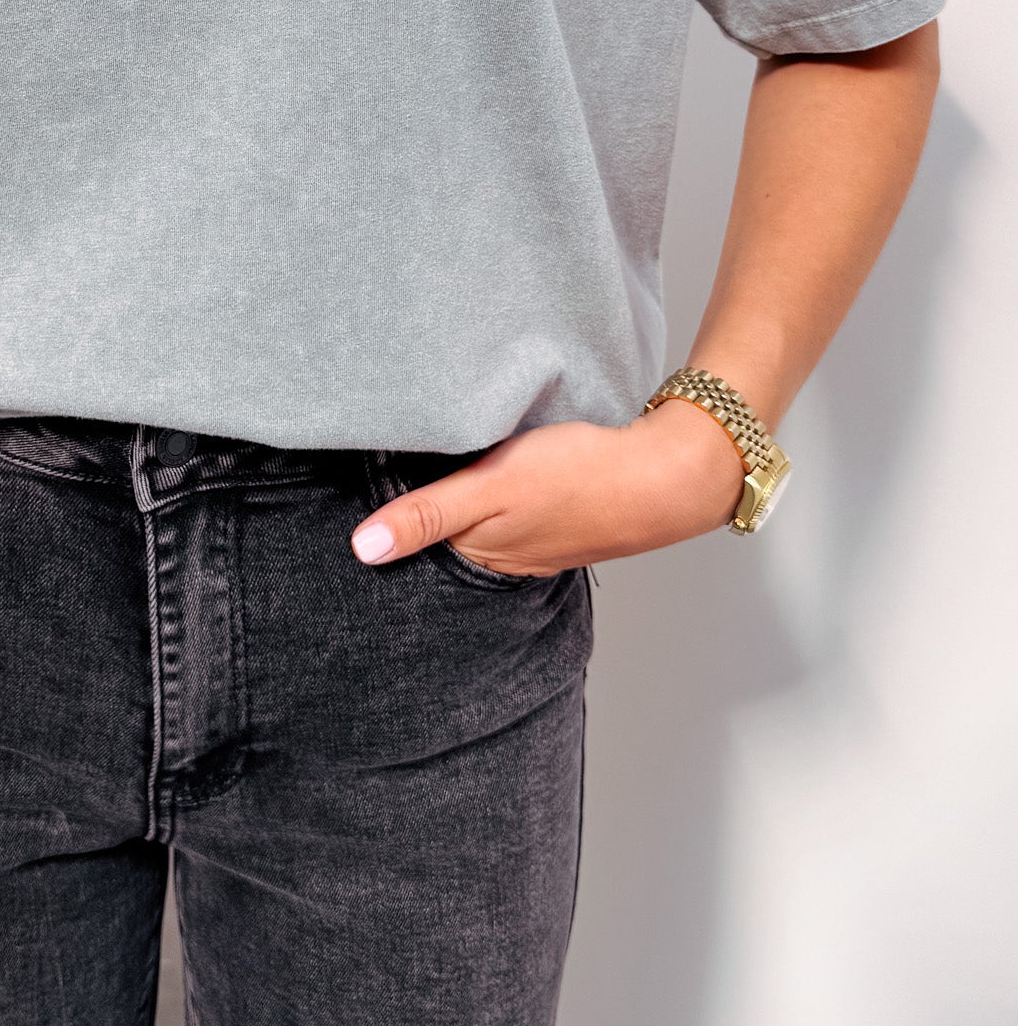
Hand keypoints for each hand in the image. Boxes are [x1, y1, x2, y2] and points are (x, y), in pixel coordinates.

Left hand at [351, 400, 744, 576]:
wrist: (664, 476)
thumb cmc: (579, 476)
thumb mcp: (491, 487)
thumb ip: (427, 513)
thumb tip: (362, 549)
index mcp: (479, 552)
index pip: (416, 539)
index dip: (391, 514)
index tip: (362, 489)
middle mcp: (503, 557)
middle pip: (445, 534)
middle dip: (420, 512)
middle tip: (390, 468)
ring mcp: (534, 543)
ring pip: (479, 524)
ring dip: (462, 504)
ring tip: (439, 471)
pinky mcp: (559, 522)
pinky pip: (513, 515)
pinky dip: (499, 499)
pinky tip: (499, 479)